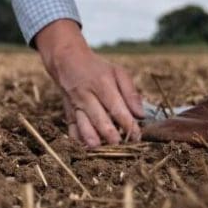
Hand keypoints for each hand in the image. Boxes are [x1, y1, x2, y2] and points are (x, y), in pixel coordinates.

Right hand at [36, 20, 143, 146]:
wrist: (65, 60)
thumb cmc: (96, 68)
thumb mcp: (117, 72)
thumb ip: (130, 93)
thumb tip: (141, 115)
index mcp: (101, 83)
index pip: (116, 106)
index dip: (126, 123)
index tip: (137, 136)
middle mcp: (86, 95)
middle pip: (98, 116)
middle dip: (108, 133)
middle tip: (119, 145)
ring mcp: (75, 104)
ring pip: (82, 123)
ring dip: (90, 136)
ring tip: (99, 148)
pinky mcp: (67, 111)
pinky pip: (71, 127)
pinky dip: (76, 138)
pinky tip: (84, 148)